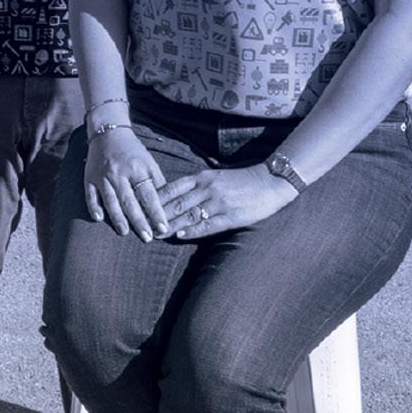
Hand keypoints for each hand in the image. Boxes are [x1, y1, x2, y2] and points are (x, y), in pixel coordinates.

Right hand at [83, 117, 170, 238]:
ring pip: (110, 200)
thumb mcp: (149, 162)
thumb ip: (156, 181)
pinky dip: (94, 206)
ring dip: (117, 218)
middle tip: (147, 238)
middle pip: (130, 201)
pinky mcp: (89, 177)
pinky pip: (91, 194)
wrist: (108, 132)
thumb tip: (166, 204)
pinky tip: (98, 218)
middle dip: (139, 221)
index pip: (149, 195)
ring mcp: (103, 175)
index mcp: (137, 168)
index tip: (163, 228)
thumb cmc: (132, 151)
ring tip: (124, 232)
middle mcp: (120, 172)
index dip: (156, 213)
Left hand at [154, 161, 292, 241]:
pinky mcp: (232, 216)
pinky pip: (209, 224)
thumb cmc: (241, 181)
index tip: (140, 208)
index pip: (172, 188)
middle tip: (143, 226)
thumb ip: (196, 185)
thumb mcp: (215, 177)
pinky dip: (193, 230)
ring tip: (156, 235)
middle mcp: (208, 189)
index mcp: (203, 178)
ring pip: (189, 215)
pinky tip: (181, 236)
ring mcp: (220, 203)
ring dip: (171, 226)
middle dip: (158, 216)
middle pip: (176, 203)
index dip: (155, 199)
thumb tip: (173, 196)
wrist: (271, 182)